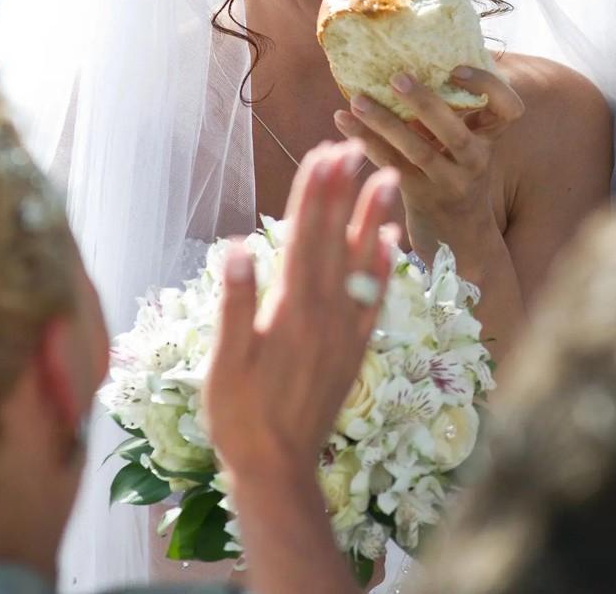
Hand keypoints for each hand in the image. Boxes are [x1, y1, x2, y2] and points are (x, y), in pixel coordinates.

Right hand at [203, 139, 400, 477]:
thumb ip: (235, 304)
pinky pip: (375, 299)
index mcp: (291, 309)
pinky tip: (392, 242)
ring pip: (365, 262)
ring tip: (388, 178)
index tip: (324, 151)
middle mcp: (325, 312)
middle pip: (336, 238)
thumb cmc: (238, 417)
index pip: (305, 236)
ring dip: (374, 218)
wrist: (278, 471)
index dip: (314, 192)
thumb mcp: (223, 363)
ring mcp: (345, 330)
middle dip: (343, 189)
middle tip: (354, 144)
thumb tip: (238, 247)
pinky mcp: (355, 349)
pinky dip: (385, 268)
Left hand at [333, 66, 524, 228]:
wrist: (458, 233)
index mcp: (490, 138)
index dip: (487, 86)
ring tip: (357, 100)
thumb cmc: (456, 169)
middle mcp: (475, 161)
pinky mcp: (421, 197)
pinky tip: (344, 121)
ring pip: (417, 151)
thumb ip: (451, 108)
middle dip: (425, 103)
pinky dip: (367, 142)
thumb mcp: (466, 142)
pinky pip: (393, 165)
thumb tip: (410, 54)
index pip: (509, 110)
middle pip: (455, 133)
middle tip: (396, 77)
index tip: (455, 68)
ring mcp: (449, 183)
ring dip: (384, 123)